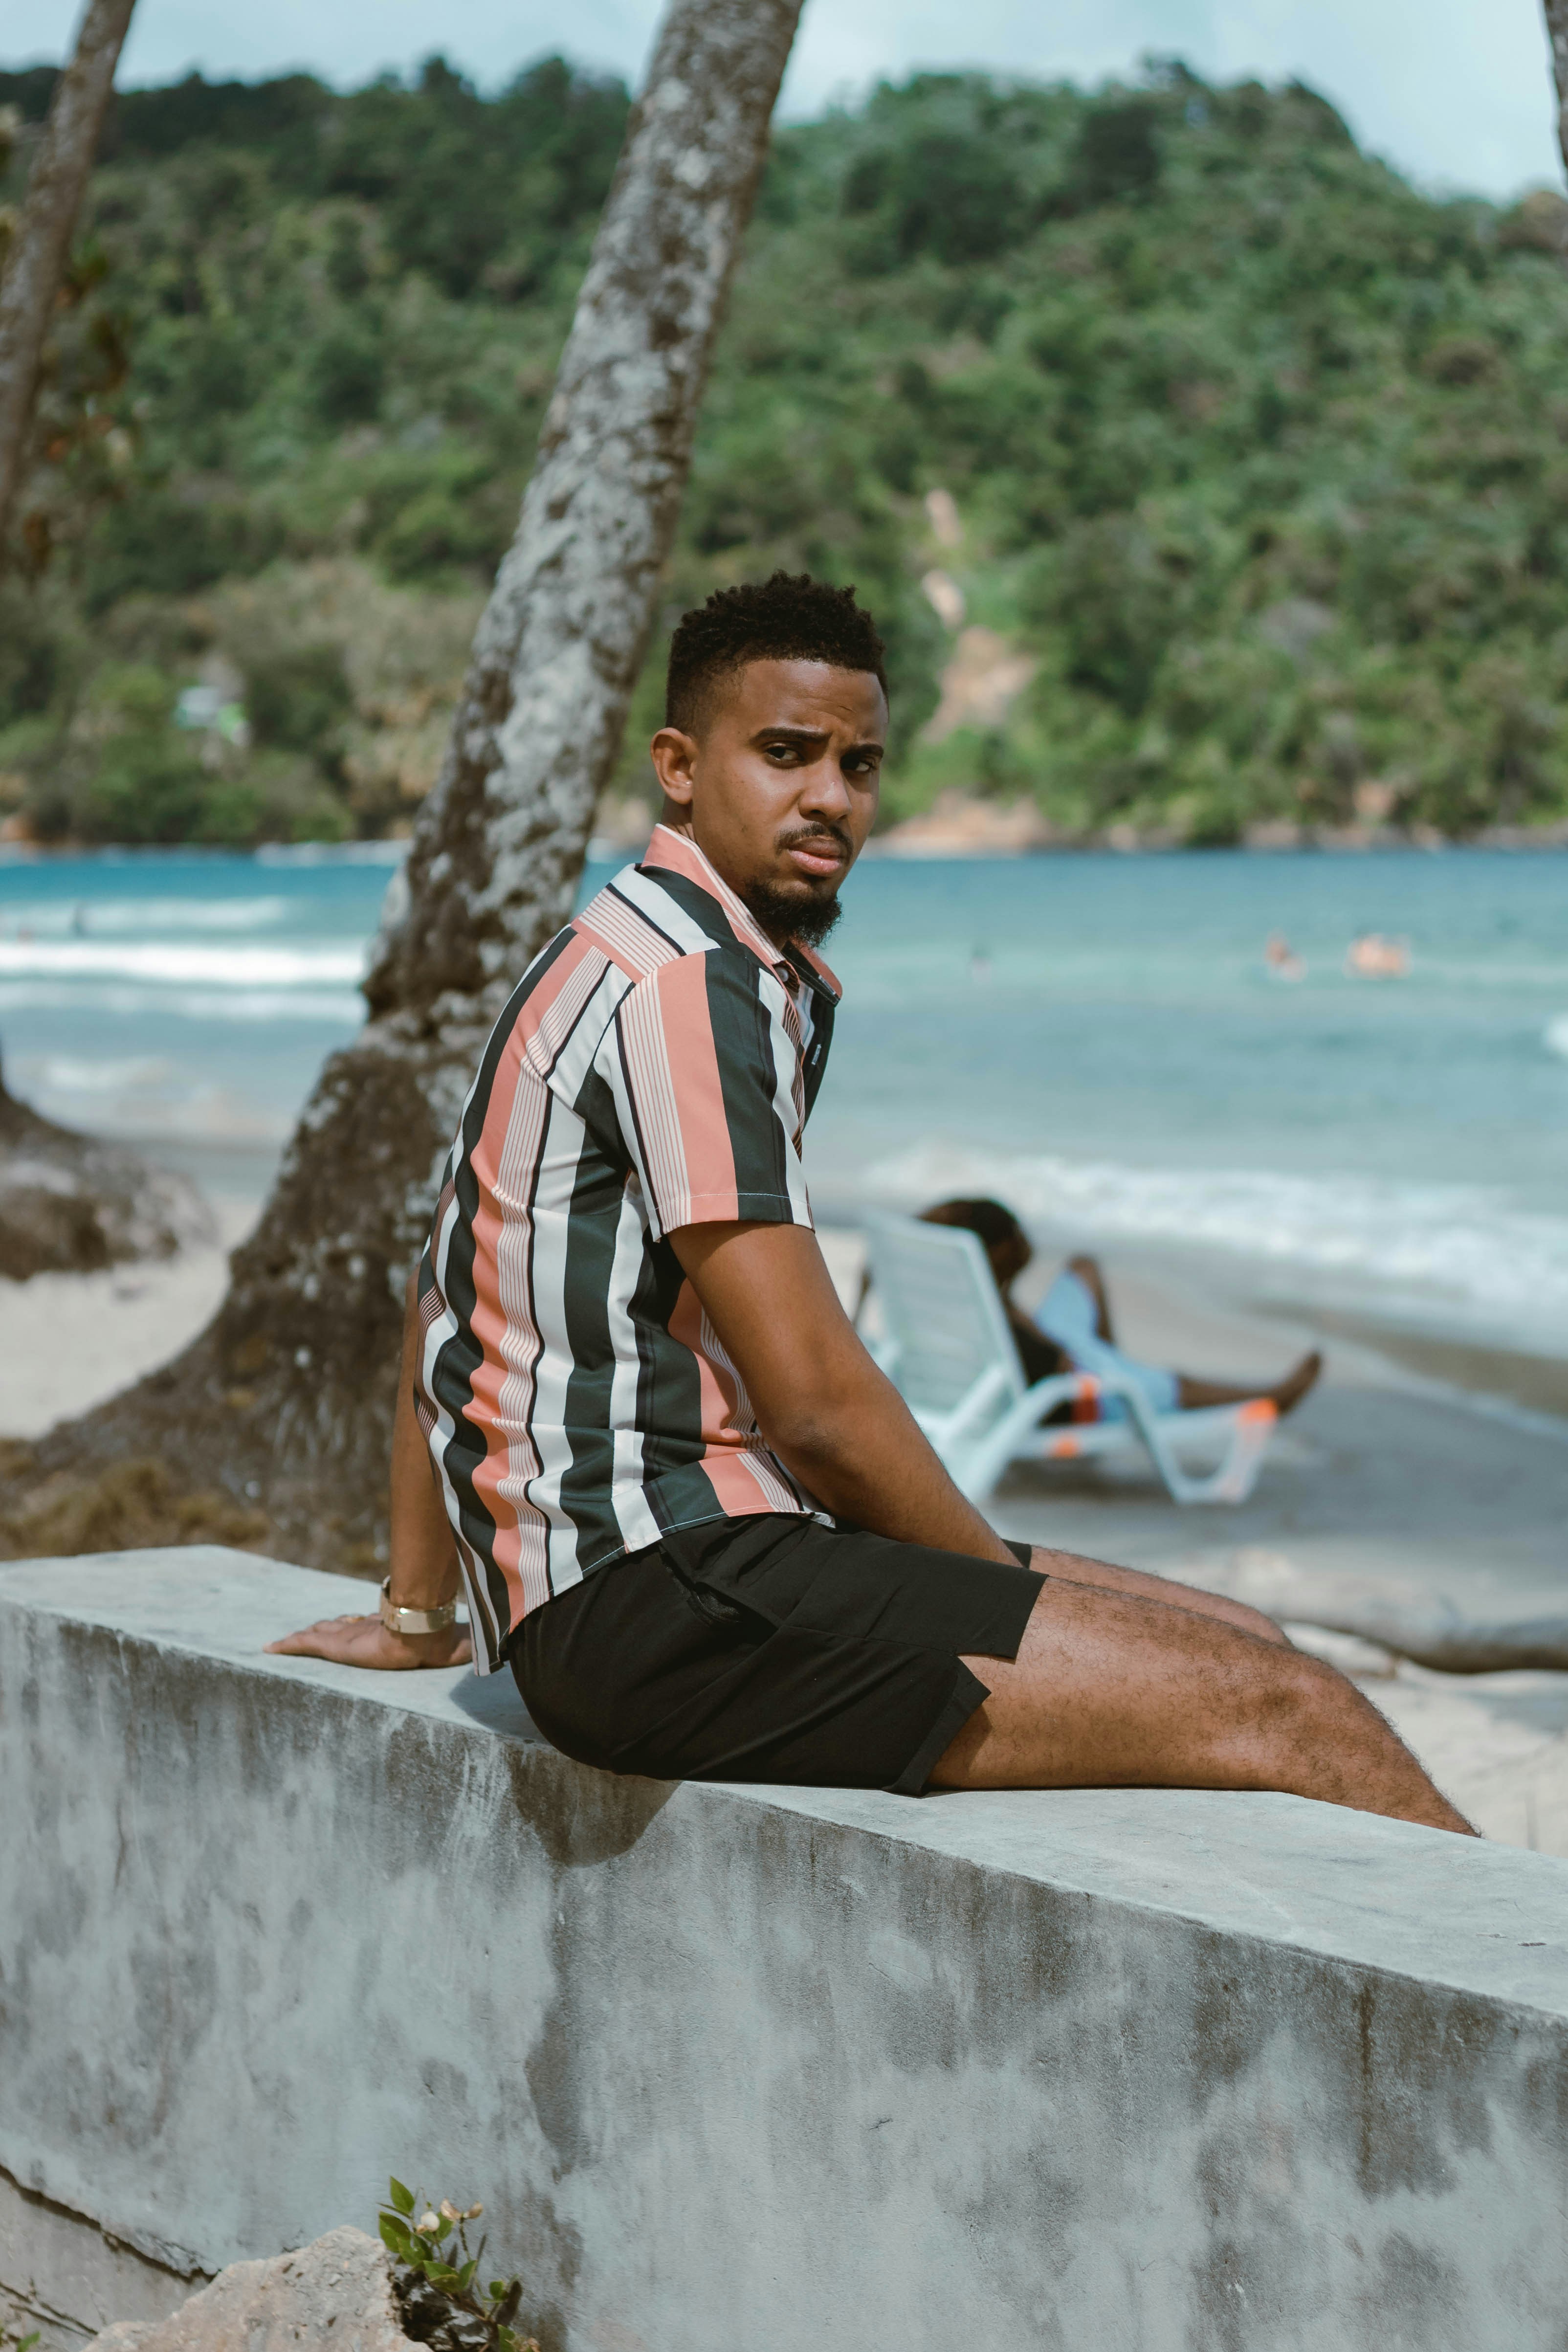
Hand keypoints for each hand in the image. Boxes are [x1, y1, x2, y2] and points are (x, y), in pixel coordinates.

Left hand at [265, 1612, 472, 1670]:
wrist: (420, 1635)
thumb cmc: (438, 1640)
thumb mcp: (454, 1646)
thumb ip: (469, 1646)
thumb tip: (497, 1653)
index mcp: (388, 1629)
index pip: (367, 1623)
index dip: (356, 1623)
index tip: (351, 1622)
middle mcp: (364, 1627)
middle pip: (339, 1626)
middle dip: (326, 1628)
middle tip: (312, 1631)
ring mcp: (347, 1634)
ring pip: (319, 1634)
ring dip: (304, 1637)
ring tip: (285, 1643)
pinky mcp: (334, 1645)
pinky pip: (304, 1644)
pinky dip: (287, 1646)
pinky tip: (269, 1650)